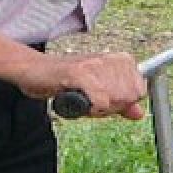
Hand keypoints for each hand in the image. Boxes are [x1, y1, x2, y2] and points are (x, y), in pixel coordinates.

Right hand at [17, 52, 146, 119]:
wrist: (33, 70)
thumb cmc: (63, 80)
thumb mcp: (97, 92)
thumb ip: (120, 102)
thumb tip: (139, 114)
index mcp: (119, 59)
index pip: (138, 92)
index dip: (119, 103)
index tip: (101, 98)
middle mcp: (110, 58)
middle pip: (126, 99)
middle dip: (107, 107)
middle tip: (87, 98)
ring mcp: (94, 64)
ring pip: (113, 101)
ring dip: (94, 108)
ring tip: (79, 96)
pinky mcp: (79, 72)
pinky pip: (99, 100)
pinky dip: (87, 107)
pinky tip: (74, 99)